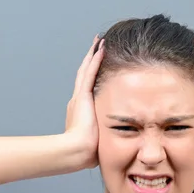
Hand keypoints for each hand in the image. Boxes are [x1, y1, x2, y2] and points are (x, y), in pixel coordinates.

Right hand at [64, 34, 104, 168]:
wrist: (77, 152)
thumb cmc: (88, 152)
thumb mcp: (99, 139)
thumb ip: (105, 135)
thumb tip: (116, 141)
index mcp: (81, 110)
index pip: (87, 88)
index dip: (92, 75)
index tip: (98, 64)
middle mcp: (77, 101)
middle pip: (84, 74)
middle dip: (91, 60)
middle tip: (97, 45)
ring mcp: (79, 97)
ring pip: (86, 70)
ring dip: (93, 54)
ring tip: (100, 40)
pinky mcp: (83, 97)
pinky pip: (90, 73)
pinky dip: (95, 60)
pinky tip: (101, 48)